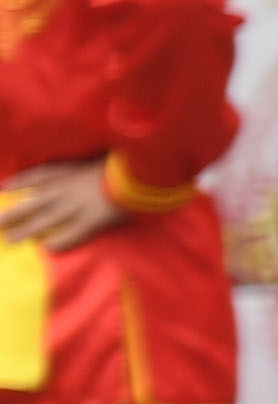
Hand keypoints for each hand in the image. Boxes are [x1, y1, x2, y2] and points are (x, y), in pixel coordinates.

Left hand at [0, 159, 137, 248]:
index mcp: (71, 171)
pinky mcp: (92, 220)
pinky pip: (72, 234)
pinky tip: (47, 248)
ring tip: (10, 240)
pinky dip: (59, 241)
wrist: (138, 174)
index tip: (4, 187)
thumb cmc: (125, 161)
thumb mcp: (102, 156)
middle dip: (14, 213)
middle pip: (34, 203)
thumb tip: (85, 164)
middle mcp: (67, 190)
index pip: (39, 176)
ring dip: (27, 230)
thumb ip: (89, 163)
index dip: (21, 182)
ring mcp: (78, 206)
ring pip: (46, 220)